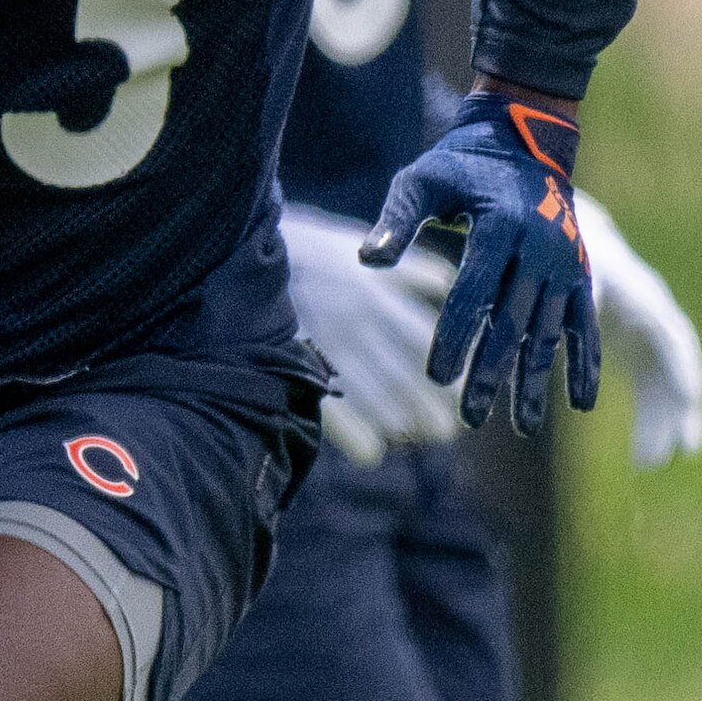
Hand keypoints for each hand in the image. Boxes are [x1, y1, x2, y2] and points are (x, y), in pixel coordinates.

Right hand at [279, 203, 462, 466]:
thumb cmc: (304, 249)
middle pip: (402, 369)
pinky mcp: (294, 355)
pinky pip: (330, 400)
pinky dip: (354, 432)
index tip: (462, 391)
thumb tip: (446, 282)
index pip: (422, 336)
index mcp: (375, 290)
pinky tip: (373, 454)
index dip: (443, 366)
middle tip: (445, 433)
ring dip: (395, 419)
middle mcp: (356, 317)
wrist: (239, 247)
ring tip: (413, 440)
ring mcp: (324, 339)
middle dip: (426, 404)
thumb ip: (403, 267)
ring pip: (371, 390)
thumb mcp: (356, 245)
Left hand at [360, 83, 591, 429]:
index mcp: (499, 225)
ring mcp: (564, 262)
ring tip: (523, 426)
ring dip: (535, 380)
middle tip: (469, 417)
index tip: (436, 377)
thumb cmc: (460, 163)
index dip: (455, 336)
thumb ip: (396, 220)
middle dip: (490, 373)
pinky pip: (585, 323)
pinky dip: (583, 361)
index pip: (473, 292)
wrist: (525, 138)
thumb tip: (368, 262)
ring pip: (548, 330)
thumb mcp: (420, 179)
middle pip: (511, 321)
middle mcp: (539, 246)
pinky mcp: (580, 271)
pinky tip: (580, 403)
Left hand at [573, 188, 701, 467]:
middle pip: (679, 367)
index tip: (689, 398)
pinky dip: (654, 423)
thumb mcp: (566, 277)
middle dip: (680, 406)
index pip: (671, 335)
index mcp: (640, 296)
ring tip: (653, 464)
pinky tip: (647, 459)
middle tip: (678, 451)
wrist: (570, 244)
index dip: (680, 366)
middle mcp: (655, 317)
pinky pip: (654, 393)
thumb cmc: (563, 257)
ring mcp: (650, 337)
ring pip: (669, 386)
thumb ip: (572, 300)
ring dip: (668, 423)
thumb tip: (561, 330)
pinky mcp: (638, 353)